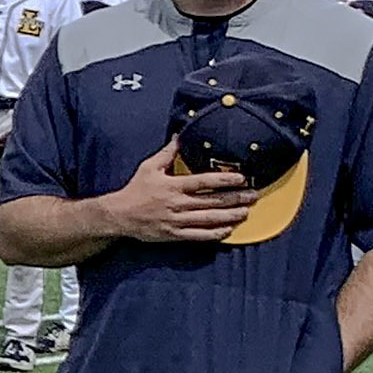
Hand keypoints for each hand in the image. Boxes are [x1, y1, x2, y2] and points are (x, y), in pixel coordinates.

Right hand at [94, 137, 258, 245]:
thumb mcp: (149, 167)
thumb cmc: (135, 189)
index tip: (241, 178)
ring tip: (245, 212)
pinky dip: (214, 234)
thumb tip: (180, 136)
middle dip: (235, 199)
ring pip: (208, 219)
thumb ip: (168, 153)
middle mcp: (177, 204)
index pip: (203, 182)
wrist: (119, 215)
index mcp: (172, 186)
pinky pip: (198, 235)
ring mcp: (176, 220)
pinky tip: (228, 230)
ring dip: (229, 216)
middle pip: (211, 201)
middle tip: (253, 196)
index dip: (224, 180)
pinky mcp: (174, 234)